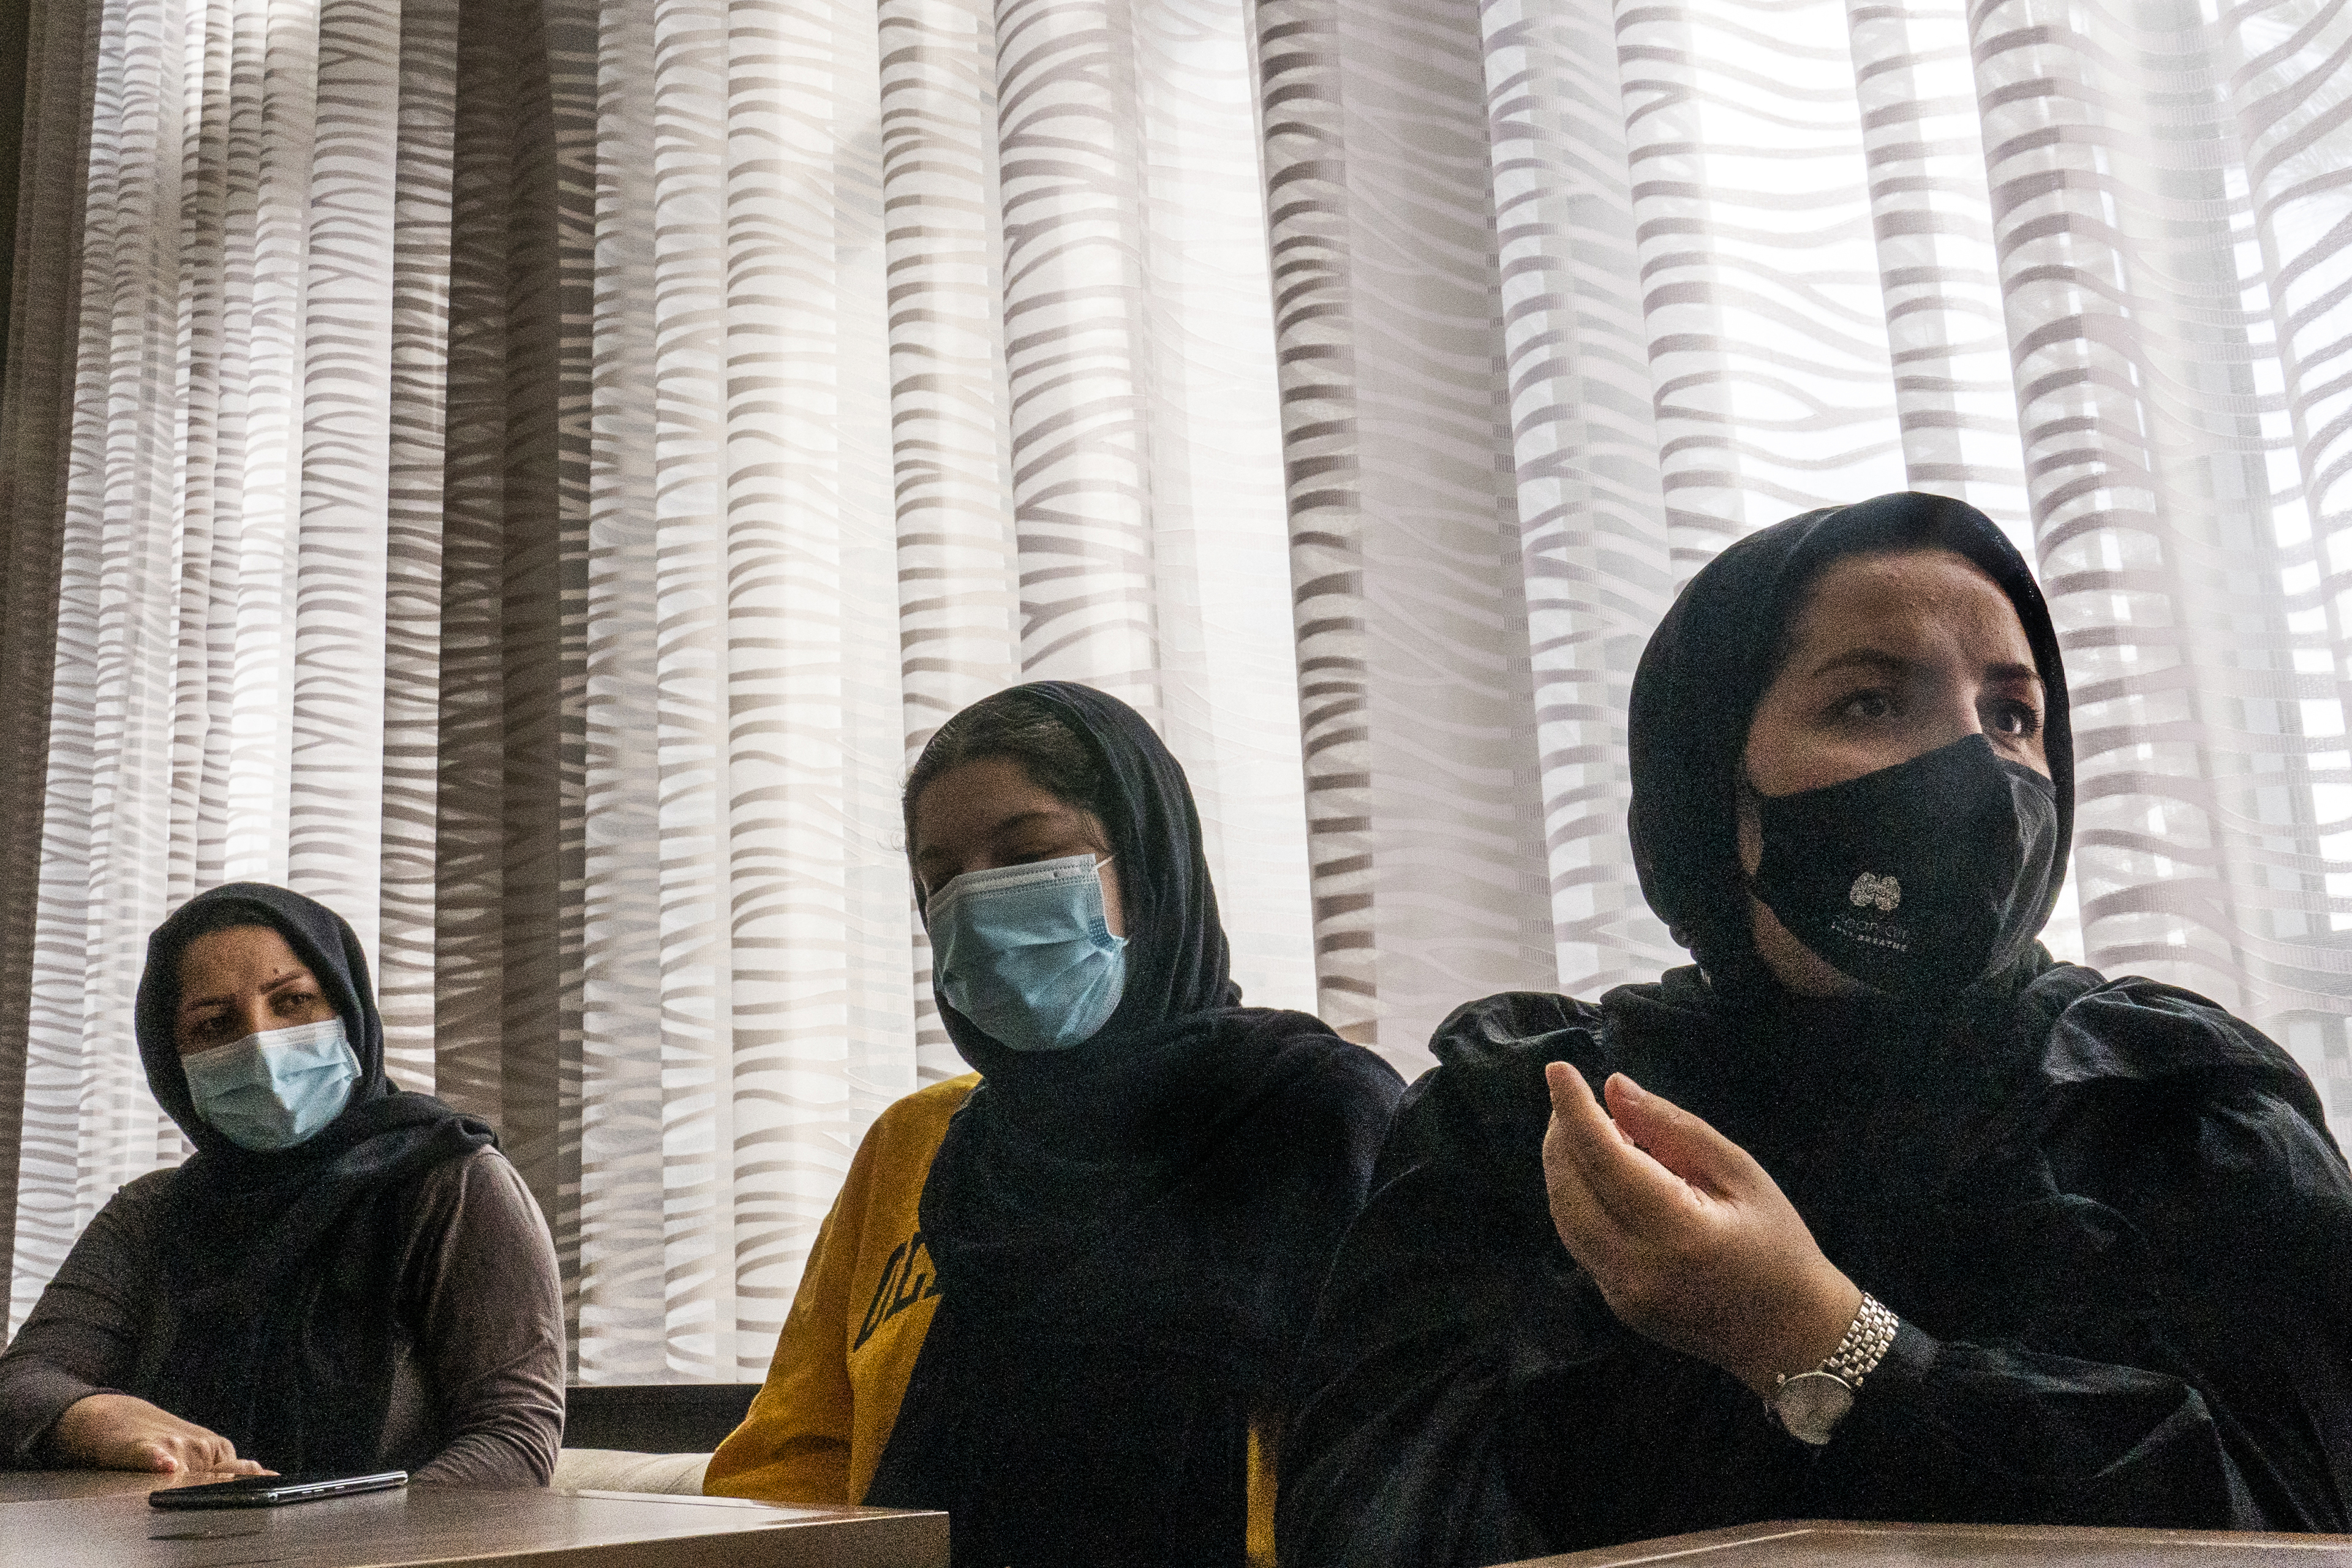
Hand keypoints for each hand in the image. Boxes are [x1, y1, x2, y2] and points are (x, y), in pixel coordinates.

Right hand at [49, 1393, 269, 1474]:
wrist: (117, 1419)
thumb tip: (266, 1476)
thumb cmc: (162, 1442)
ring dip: (195, 1479)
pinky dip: (160, 1460)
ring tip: (202, 1483)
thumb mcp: (199, 1454)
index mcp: (216, 1450)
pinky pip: (153, 1455)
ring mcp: (172, 1445)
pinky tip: (168, 1466)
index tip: (272, 1483)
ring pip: (188, 1470)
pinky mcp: (141, 1447)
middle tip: (251, 1485)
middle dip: (230, 1483)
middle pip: (217, 1476)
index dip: (252, 1481)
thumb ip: (228, 1468)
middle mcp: (198, 1447)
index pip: (239, 1473)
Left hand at [1542, 1063, 1861, 1394]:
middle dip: (1563, 1134)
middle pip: (1570, 1187)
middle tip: (1575, 1096)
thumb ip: (1673, 1129)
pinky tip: (1599, 1173)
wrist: (1792, 1336)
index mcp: (1677, 1231)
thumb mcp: (1740, 1172)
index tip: (1557, 1068)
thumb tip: (1614, 1089)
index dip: (1575, 1110)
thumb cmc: (1779, 1245)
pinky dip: (1578, 1197)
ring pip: (1565, 1215)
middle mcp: (1637, 1267)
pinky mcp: (1616, 1303)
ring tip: (1587, 1128)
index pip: (1604, 1158)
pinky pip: (1580, 1239)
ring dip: (1564, 1165)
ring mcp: (1621, 1293)